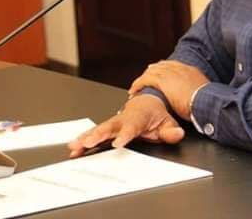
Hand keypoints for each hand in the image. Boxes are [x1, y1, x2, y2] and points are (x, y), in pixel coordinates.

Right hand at [67, 94, 184, 157]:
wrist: (147, 103)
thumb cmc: (155, 114)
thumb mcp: (167, 121)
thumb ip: (171, 130)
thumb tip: (177, 134)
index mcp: (138, 117)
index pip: (131, 127)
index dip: (124, 134)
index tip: (117, 143)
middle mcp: (123, 119)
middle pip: (110, 126)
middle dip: (99, 134)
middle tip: (89, 142)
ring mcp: (114, 123)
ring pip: (99, 129)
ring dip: (86, 137)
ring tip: (75, 145)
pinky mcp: (108, 128)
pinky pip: (94, 134)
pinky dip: (83, 139)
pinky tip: (74, 148)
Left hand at [128, 60, 208, 120]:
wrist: (205, 102)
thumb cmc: (208, 102)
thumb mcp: (205, 94)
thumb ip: (199, 93)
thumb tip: (199, 99)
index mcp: (191, 71)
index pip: (175, 66)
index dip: (165, 69)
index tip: (160, 72)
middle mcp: (180, 69)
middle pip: (162, 66)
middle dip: (152, 71)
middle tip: (146, 76)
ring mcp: (171, 74)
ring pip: (152, 72)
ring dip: (143, 79)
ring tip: (137, 86)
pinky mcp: (162, 81)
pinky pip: (145, 80)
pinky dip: (138, 85)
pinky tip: (134, 91)